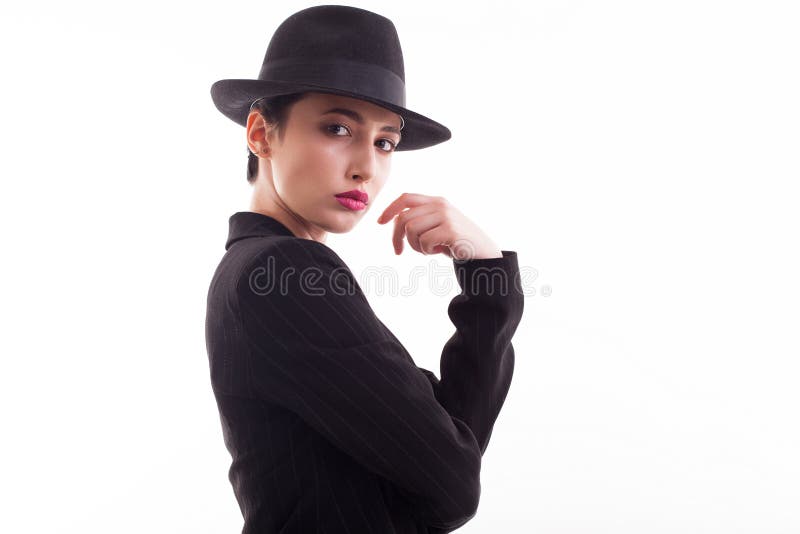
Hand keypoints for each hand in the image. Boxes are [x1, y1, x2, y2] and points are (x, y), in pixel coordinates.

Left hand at [376, 193, 502, 259]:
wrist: (483, 253)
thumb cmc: (457, 242)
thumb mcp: (438, 226)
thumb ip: (421, 220)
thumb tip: (396, 221)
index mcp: (437, 201)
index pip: (406, 198)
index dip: (390, 209)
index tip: (380, 222)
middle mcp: (440, 205)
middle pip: (403, 218)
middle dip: (396, 237)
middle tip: (398, 251)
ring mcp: (446, 216)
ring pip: (411, 230)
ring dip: (415, 246)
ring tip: (428, 250)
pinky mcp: (451, 230)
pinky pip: (424, 241)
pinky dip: (427, 251)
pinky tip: (439, 251)